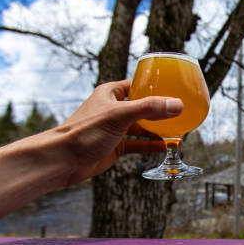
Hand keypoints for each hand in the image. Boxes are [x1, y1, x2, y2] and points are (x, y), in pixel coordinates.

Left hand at [58, 78, 182, 184]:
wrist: (63, 160)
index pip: (137, 84)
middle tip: (180, 111)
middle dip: (160, 110)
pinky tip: (166, 146)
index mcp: (110, 93)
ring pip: (142, 126)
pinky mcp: (115, 146)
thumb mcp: (119, 115)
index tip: (174, 88)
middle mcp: (113, 109)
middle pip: (142, 106)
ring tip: (178, 129)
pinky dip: (151, 144)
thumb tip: (177, 105)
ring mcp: (114, 129)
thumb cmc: (84, 131)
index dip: (154, 85)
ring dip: (158, 128)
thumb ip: (149, 109)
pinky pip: (138, 143)